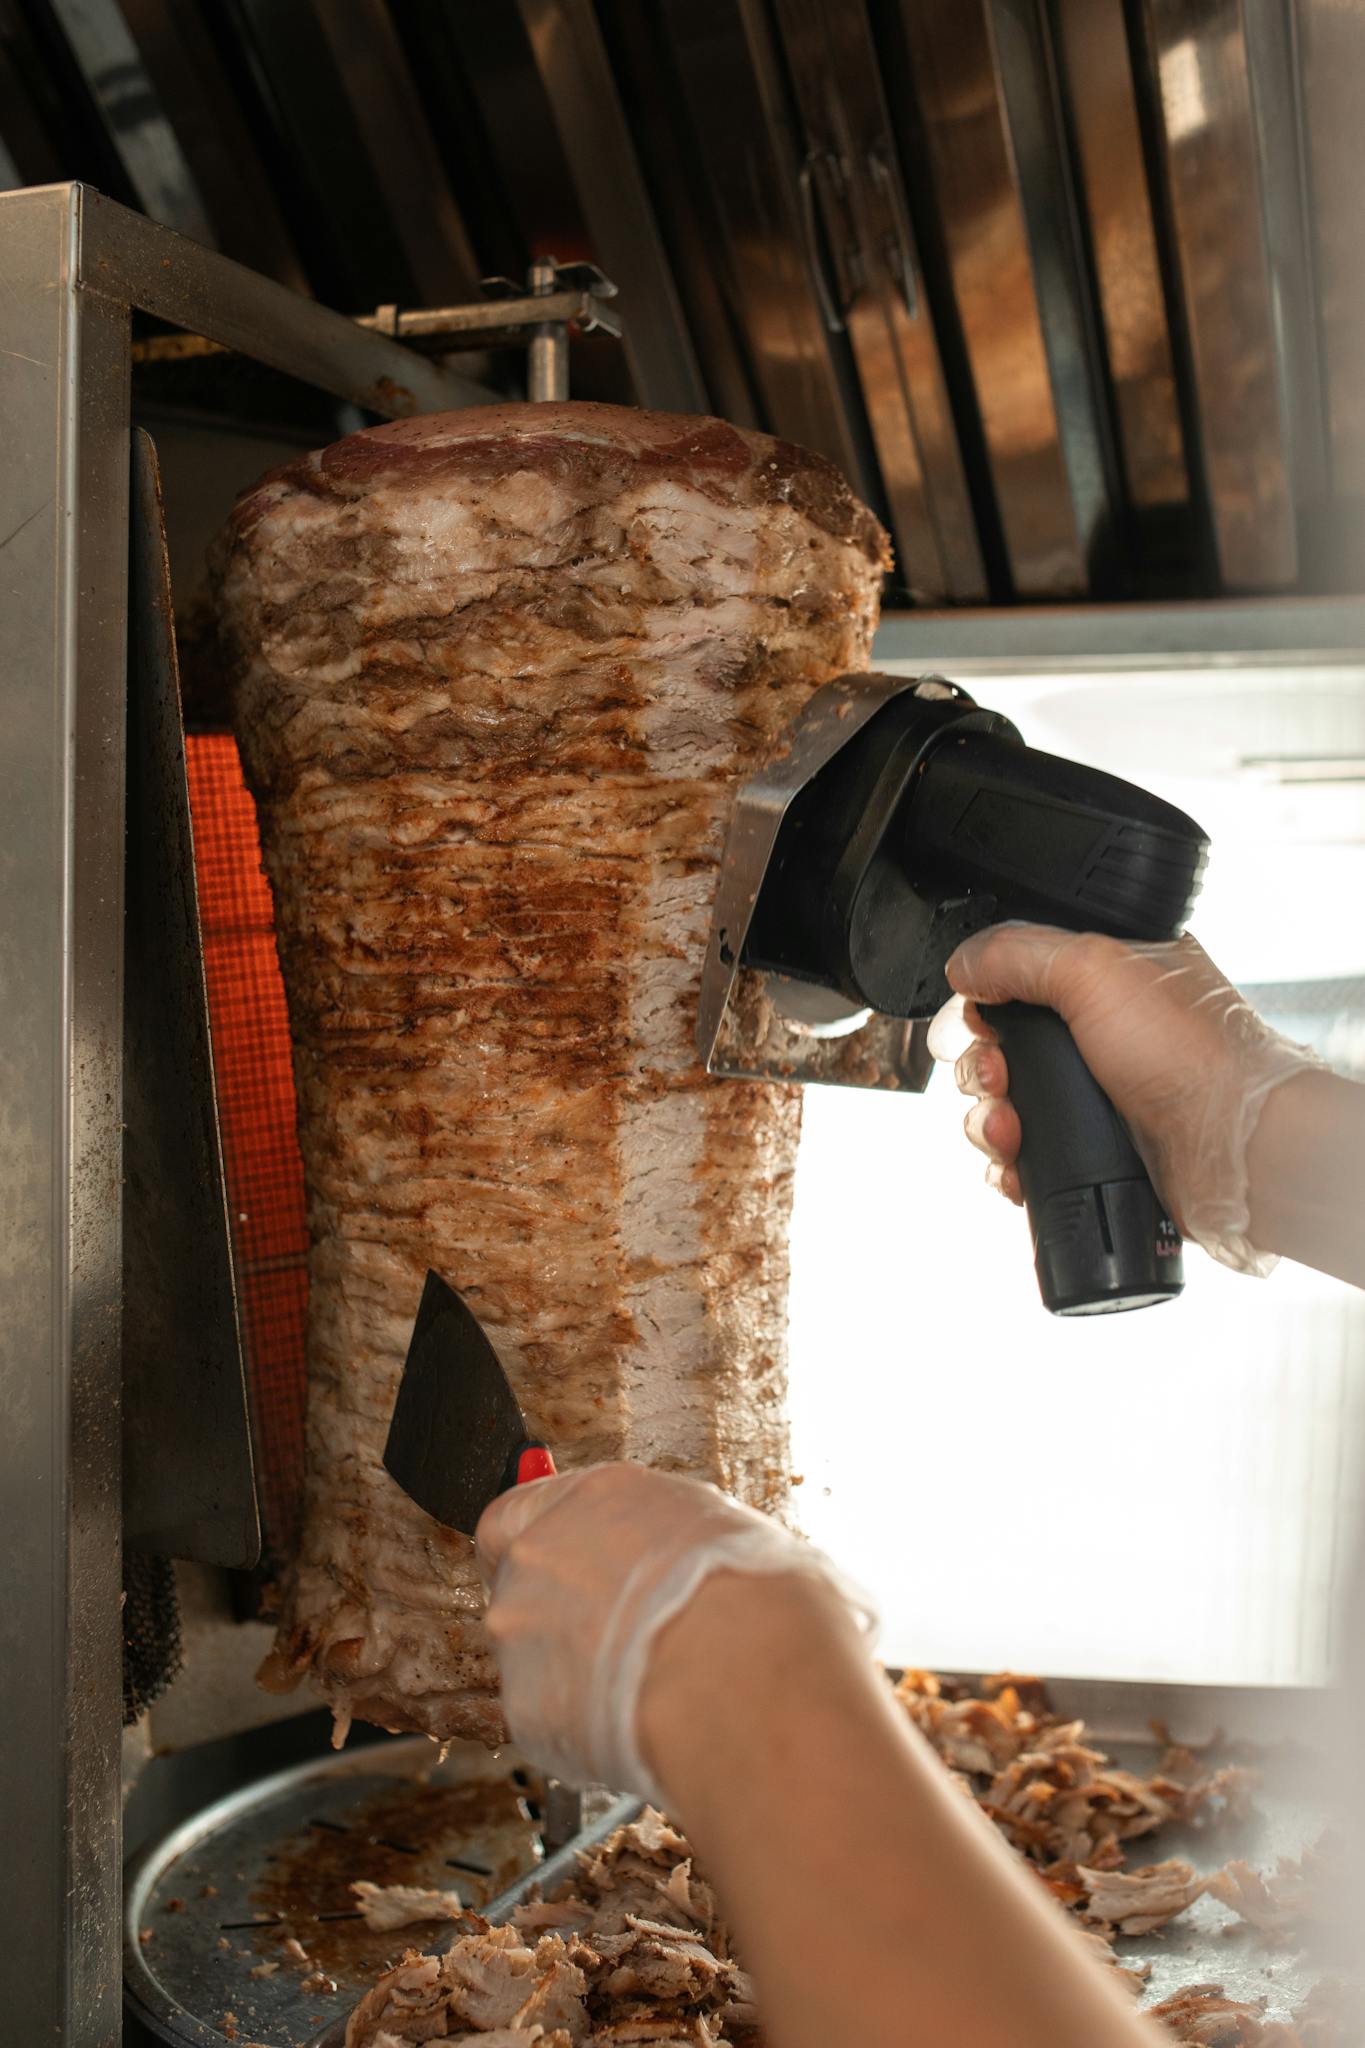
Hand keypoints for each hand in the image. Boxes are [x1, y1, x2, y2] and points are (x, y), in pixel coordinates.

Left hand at [475, 1463, 874, 1800]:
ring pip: (530, 1655)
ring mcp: (522, 1629)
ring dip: (569, 1673)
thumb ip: (677, 1542)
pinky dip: (579, 1727)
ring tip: (643, 1692)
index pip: (522, 1511)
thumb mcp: (733, 1536)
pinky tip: (637, 1726)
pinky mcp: (525, 1707)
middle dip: (558, 1613)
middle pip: (516, 1581)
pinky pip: (547, 1718)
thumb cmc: (758, 1603)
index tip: (568, 1568)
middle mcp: (542, 1552)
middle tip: (616, 1642)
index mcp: (599, 1497)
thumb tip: (689, 1559)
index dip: (543, 1544)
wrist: (743, 1685)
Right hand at [930, 925, 1318, 1275]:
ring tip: (1010, 1130)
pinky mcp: (1090, 1149)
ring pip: (1005, 1105)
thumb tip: (962, 963)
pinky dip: (1010, 1162)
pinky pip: (1023, 1156)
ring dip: (990, 1120)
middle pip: (1000, 1047)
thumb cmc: (1193, 1054)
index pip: (1019, 979)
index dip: (986, 1001)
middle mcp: (1101, 1037)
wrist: (1231, 1149)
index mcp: (1109, 980)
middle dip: (982, 1067)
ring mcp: (1095, 1096)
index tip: (979, 1020)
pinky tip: (1019, 1163)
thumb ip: (1017, 953)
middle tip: (999, 1076)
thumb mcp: (1096, 969)